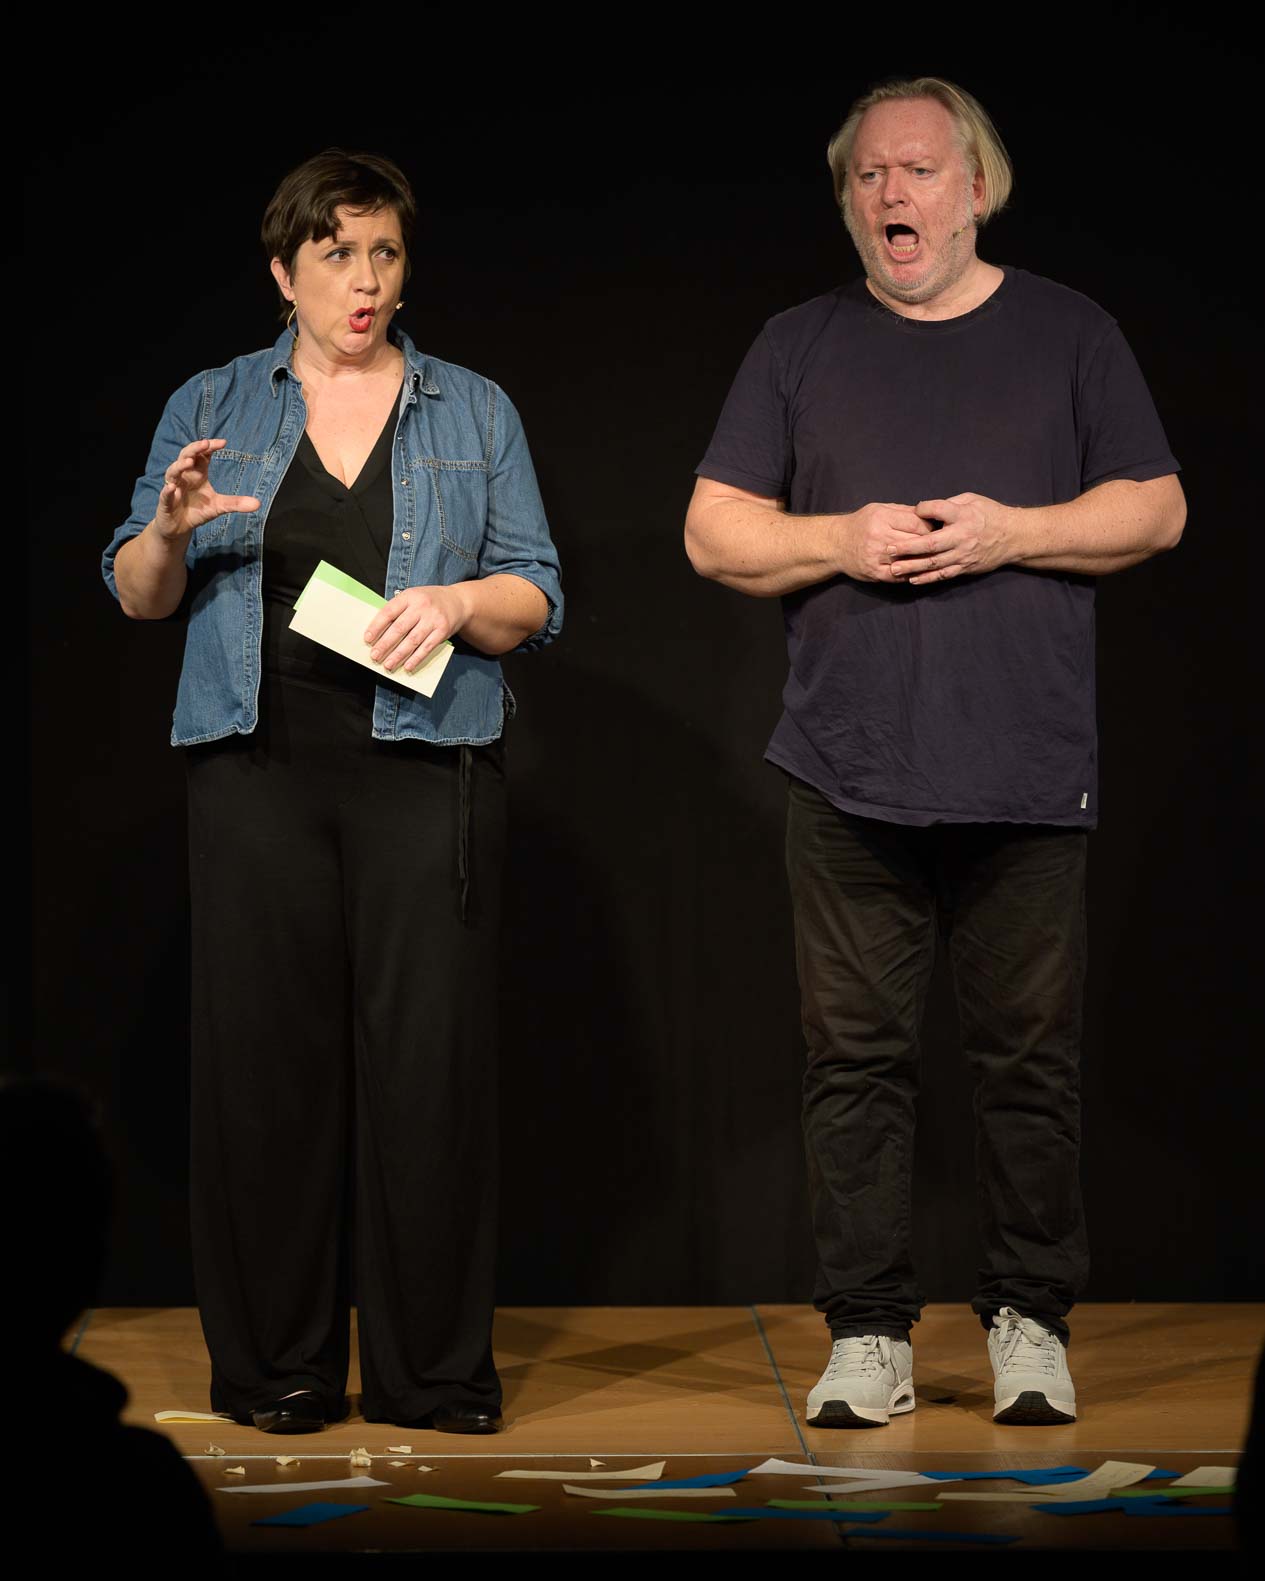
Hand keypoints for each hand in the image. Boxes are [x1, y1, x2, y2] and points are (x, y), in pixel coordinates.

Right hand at [154, 438, 259, 540]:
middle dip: (194, 449)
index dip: (210, 447)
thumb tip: (258, 504)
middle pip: (185, 456)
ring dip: (180, 466)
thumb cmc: (198, 510)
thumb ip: (236, 503)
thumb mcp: (219, 506)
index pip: (202, 454)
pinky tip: (172, 488)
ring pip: (173, 472)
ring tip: (189, 462)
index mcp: (197, 473)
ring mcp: (173, 488)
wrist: (180, 527)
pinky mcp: (165, 503)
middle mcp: (184, 476)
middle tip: (204, 443)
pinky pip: (165, 495)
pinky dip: (168, 491)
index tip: (223, 443)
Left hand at [364, 584, 472, 672]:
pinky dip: (416, 658)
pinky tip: (408, 666)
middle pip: (399, 628)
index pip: (389, 612)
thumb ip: (399, 610)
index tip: (367, 639)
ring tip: (388, 665)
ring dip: (399, 655)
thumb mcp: (413, 597)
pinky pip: (427, 647)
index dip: (377, 626)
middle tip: (375, 656)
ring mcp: (433, 619)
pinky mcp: (442, 631)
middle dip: (385, 644)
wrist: (458, 601)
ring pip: (412, 640)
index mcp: (409, 596)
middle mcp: (421, 606)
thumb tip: (379, 632)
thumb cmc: (429, 601)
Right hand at [838, 503, 933, 582]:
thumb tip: (929, 514)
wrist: (835, 544)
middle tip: (937, 545)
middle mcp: (879, 536)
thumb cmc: (861, 524)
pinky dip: (909, 573)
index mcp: (882, 517)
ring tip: (930, 558)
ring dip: (921, 560)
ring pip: (909, 560)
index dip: (929, 528)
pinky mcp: (874, 572)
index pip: (916, 523)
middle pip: (915, 542)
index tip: (935, 531)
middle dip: (929, 544)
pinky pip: (898, 575)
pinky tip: (915, 570)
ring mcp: (876, 556)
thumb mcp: (879, 509)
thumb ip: (903, 511)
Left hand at [893, 493, 1014, 583]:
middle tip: (888, 549)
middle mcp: (962, 537)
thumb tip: (924, 509)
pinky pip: (944, 575)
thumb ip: (948, 504)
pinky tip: (912, 579)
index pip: (939, 511)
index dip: (923, 509)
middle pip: (931, 543)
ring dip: (913, 567)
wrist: (1014, 536)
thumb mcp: (972, 500)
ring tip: (893, 569)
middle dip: (908, 547)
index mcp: (964, 516)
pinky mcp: (965, 567)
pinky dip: (928, 578)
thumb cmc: (990, 514)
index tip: (913, 510)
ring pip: (935, 563)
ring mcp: (964, 555)